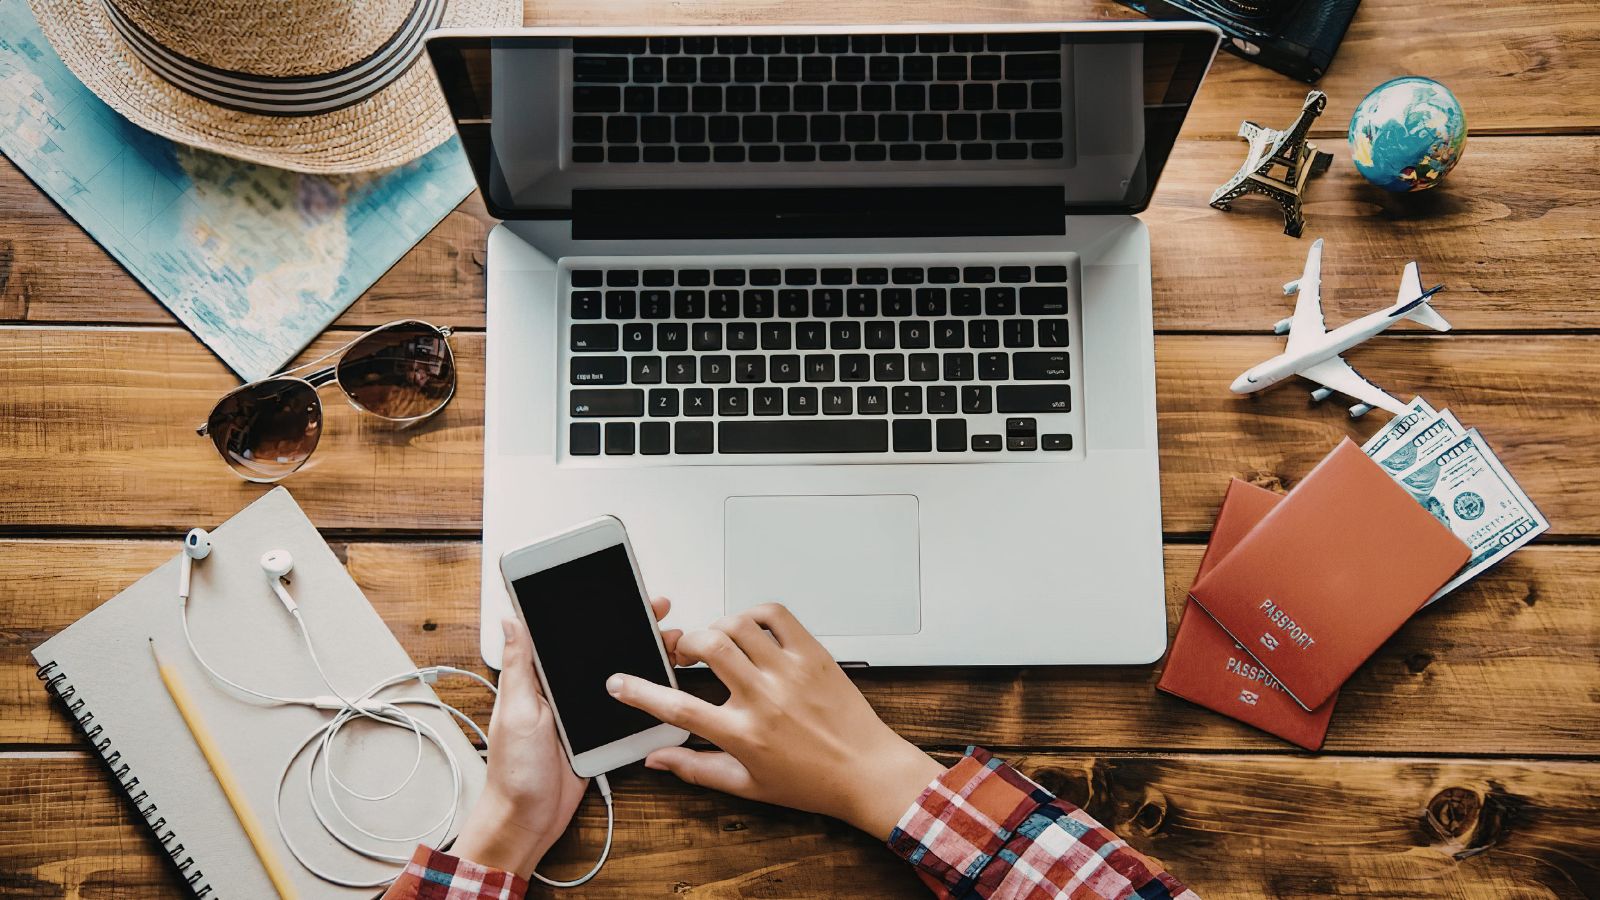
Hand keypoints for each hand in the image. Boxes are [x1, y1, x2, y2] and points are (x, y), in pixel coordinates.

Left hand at [454, 599, 681, 875]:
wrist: (527, 820)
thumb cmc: (512, 771)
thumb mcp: (515, 710)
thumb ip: (520, 665)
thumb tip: (513, 618)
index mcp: (536, 680)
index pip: (565, 634)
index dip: (590, 611)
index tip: (615, 592)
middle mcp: (559, 692)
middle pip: (598, 650)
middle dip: (627, 628)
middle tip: (655, 612)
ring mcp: (580, 712)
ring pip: (615, 676)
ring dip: (640, 658)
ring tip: (667, 642)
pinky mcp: (595, 733)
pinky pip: (621, 707)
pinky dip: (641, 695)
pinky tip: (660, 681)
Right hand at [607, 603, 943, 838]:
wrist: (866, 772)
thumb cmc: (812, 782)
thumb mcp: (747, 786)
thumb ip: (696, 769)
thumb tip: (656, 759)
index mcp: (743, 734)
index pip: (678, 708)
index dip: (640, 692)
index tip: (619, 681)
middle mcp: (764, 698)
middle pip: (707, 646)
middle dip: (684, 642)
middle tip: (683, 652)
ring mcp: (791, 672)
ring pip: (738, 624)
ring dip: (718, 628)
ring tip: (718, 643)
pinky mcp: (813, 654)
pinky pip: (777, 615)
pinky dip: (755, 614)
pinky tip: (751, 630)